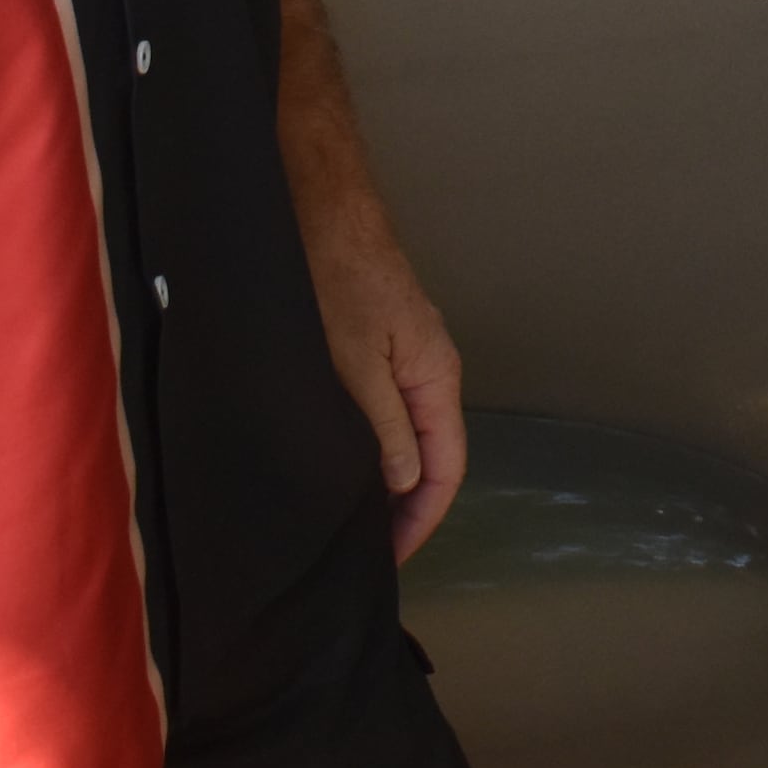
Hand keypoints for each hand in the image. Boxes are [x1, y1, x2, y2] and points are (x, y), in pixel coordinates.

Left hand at [310, 198, 474, 561]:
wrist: (321, 210)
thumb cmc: (338, 278)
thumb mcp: (355, 363)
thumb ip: (385, 426)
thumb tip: (407, 482)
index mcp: (436, 376)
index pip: (445, 467)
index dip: (421, 519)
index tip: (389, 557)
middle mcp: (430, 369)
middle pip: (431, 455)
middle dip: (405, 508)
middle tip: (366, 550)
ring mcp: (406, 356)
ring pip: (406, 433)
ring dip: (386, 479)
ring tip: (352, 520)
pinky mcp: (380, 344)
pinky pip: (387, 409)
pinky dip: (372, 446)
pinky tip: (343, 462)